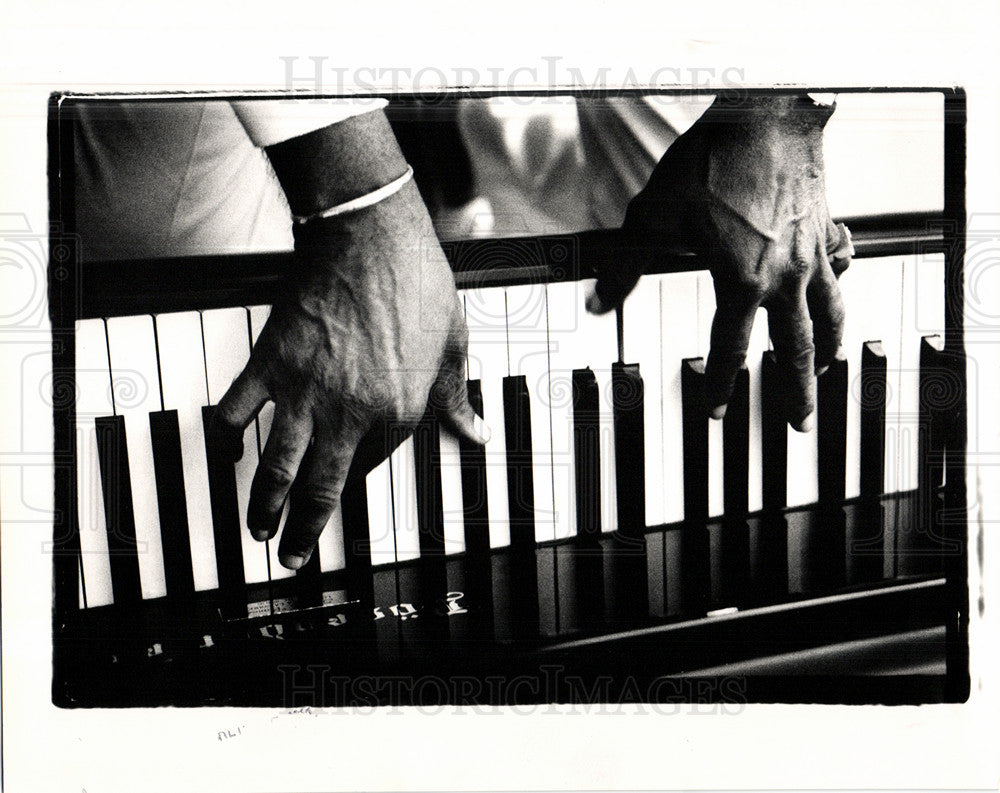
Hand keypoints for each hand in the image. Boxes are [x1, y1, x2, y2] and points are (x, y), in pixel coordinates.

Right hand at [212, 181, 485, 568]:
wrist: (370, 235)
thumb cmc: (417, 283)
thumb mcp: (453, 346)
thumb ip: (458, 398)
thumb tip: (478, 433)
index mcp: (398, 412)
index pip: (375, 466)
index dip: (359, 482)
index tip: (344, 498)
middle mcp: (350, 413)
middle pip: (320, 489)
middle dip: (302, 532)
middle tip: (290, 557)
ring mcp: (306, 391)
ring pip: (277, 466)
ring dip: (262, 505)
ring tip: (256, 528)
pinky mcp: (271, 363)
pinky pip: (238, 412)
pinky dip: (227, 436)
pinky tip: (225, 451)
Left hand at [588, 94, 853, 430]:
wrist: (765, 113)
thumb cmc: (710, 162)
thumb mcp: (653, 217)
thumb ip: (625, 267)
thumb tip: (597, 303)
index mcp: (742, 281)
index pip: (730, 350)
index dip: (722, 386)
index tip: (718, 411)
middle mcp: (785, 277)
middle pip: (796, 350)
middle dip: (797, 392)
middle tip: (798, 422)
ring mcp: (813, 254)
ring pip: (830, 316)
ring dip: (828, 349)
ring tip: (826, 369)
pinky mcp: (827, 228)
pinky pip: (842, 266)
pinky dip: (840, 284)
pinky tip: (835, 290)